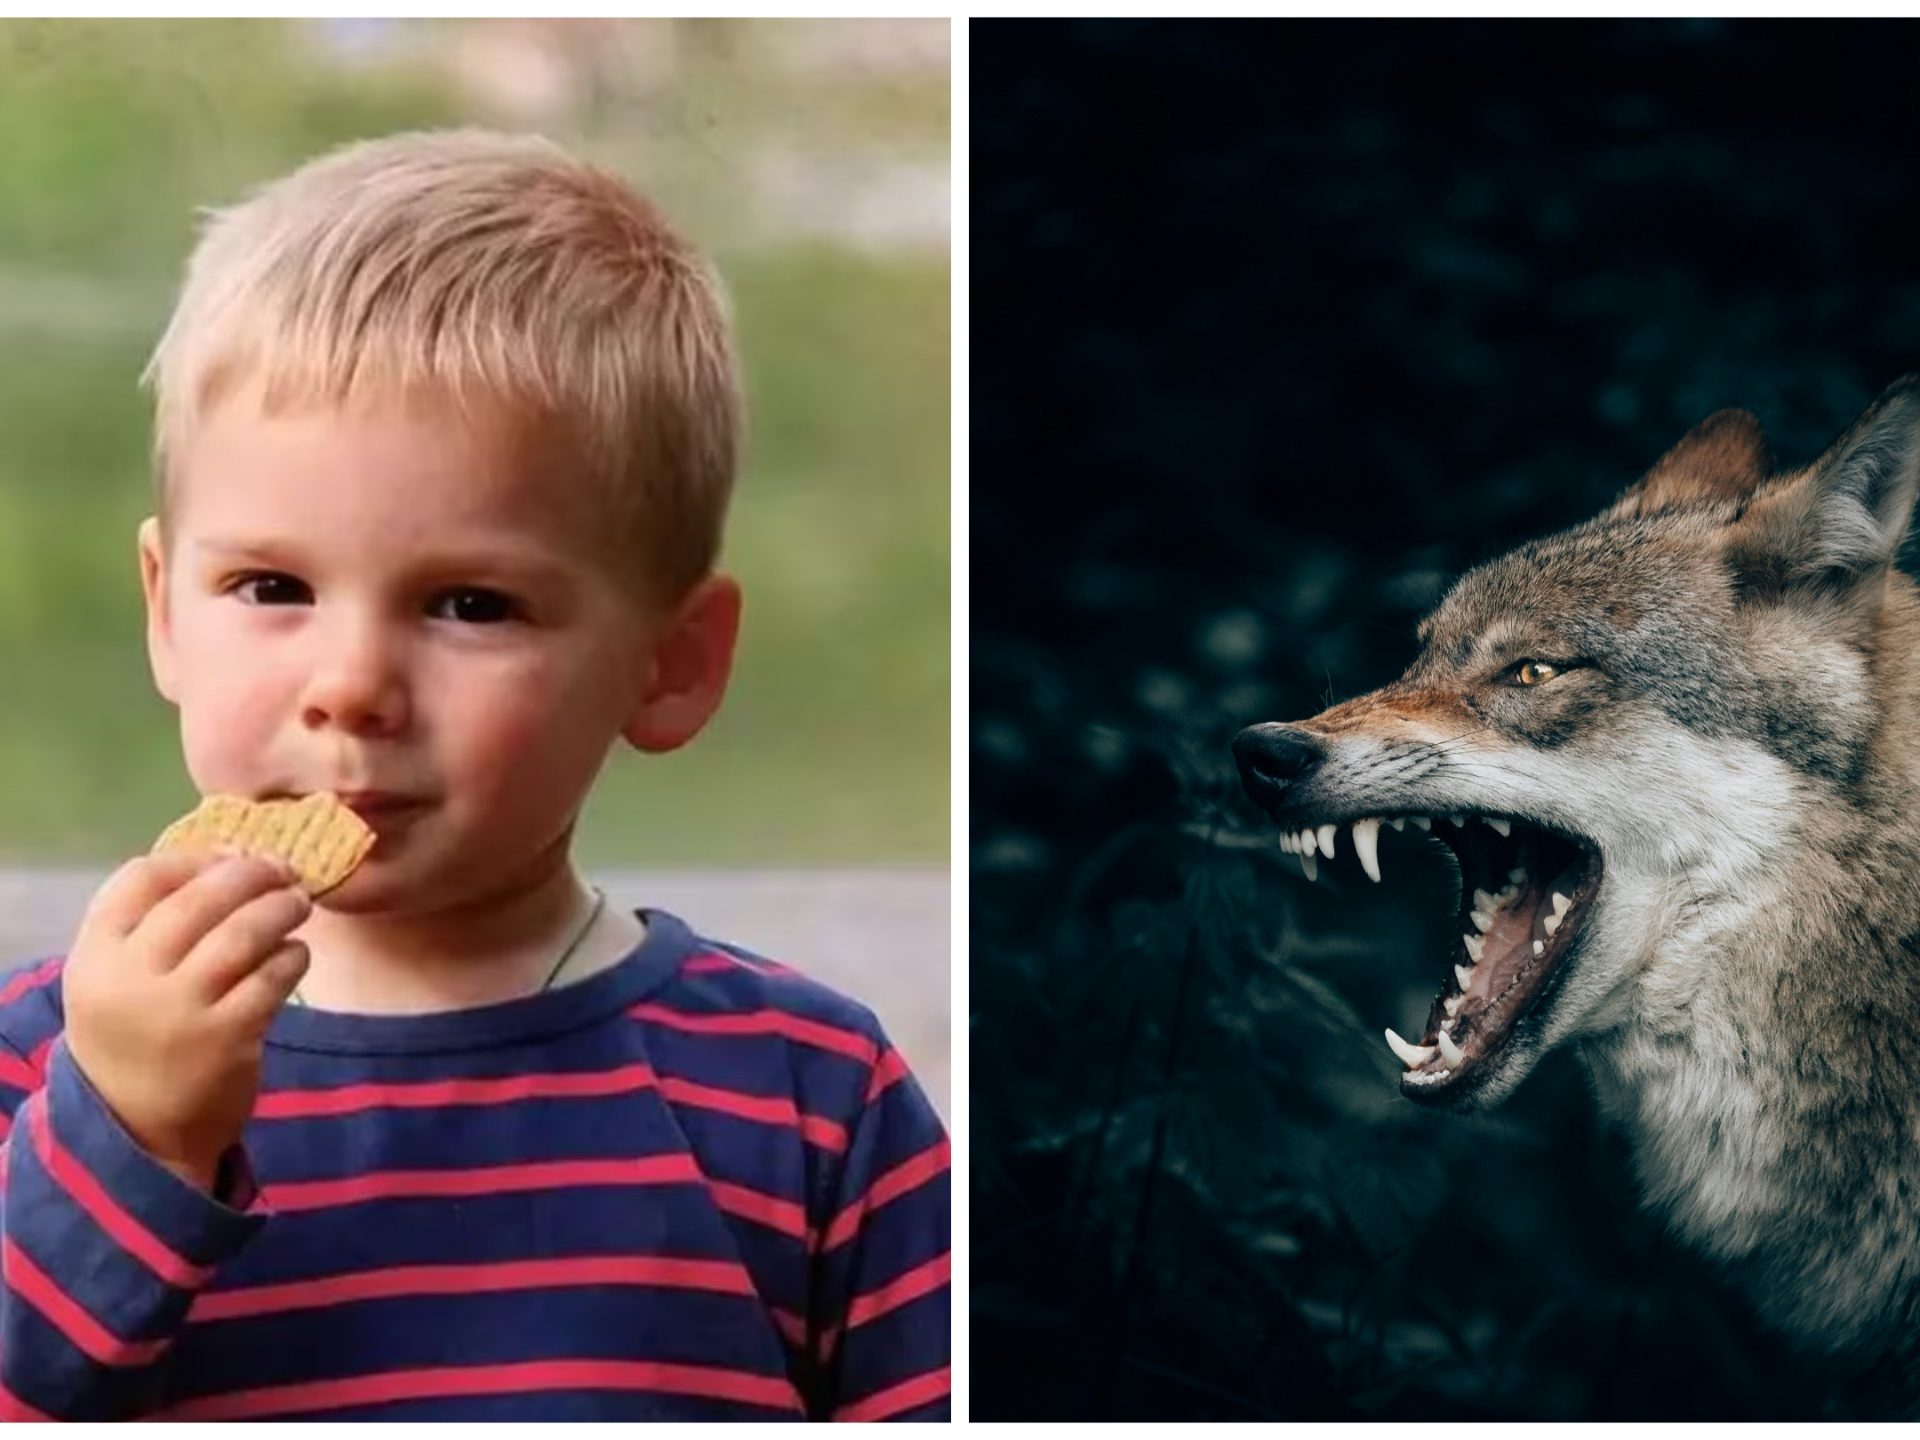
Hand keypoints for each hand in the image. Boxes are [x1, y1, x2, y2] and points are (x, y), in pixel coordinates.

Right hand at [62, 851, 311, 1192]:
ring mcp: (180, 1009)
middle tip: (284, 871)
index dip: (196, 857)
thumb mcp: (117, 977)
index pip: (141, 877)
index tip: (234, 854)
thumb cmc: (136, 1035)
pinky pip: (273, 976)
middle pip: (201, 898)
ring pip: (243, 933)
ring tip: (298, 903)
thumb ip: (155, 923)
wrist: (139, 1129)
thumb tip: (234, 858)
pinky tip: (297, 953)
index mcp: (95, 955)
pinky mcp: (227, 1037)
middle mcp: (131, 978)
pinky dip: (293, 955)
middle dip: (251, 874)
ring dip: (281, 908)